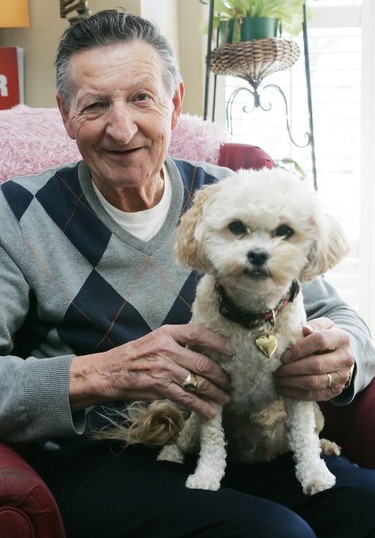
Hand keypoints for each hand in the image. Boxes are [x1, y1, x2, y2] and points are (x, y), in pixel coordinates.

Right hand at [69, 324, 232, 417]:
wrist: (108, 372)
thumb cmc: (133, 356)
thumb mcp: (155, 340)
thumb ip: (177, 342)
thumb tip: (204, 351)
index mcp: (167, 333)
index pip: (198, 333)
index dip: (218, 342)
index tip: (231, 352)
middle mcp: (166, 349)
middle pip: (203, 362)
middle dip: (221, 375)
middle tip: (231, 382)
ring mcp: (163, 369)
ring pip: (198, 382)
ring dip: (216, 392)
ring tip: (225, 398)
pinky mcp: (159, 388)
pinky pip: (187, 399)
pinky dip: (202, 407)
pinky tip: (211, 411)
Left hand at [274, 317, 354, 401]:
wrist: (338, 353)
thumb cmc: (324, 336)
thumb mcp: (321, 326)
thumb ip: (312, 326)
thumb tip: (304, 329)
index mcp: (341, 338)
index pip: (319, 341)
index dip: (299, 348)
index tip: (283, 356)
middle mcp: (346, 358)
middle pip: (316, 365)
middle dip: (292, 369)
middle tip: (276, 370)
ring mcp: (342, 376)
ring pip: (314, 382)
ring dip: (292, 382)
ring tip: (277, 379)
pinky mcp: (335, 390)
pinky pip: (314, 395)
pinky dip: (296, 393)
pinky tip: (284, 388)